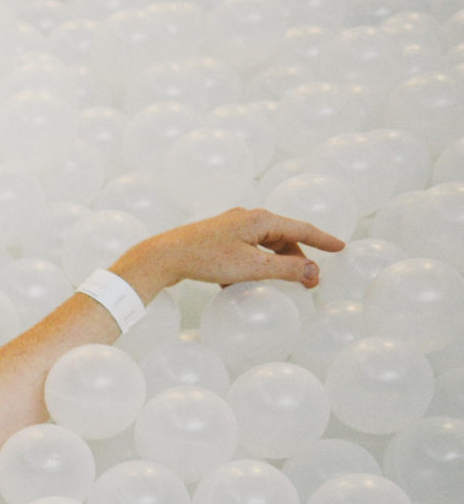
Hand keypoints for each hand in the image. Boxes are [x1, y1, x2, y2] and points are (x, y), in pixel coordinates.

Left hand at [112, 207, 346, 302]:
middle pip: (282, 238)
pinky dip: (249, 267)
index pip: (301, 228)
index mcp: (260, 219)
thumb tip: (314, 273)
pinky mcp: (215, 238)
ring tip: (277, 285)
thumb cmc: (206, 259)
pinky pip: (243, 252)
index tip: (340, 247)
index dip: (322, 240)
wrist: (163, 256)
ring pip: (262, 247)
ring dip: (272, 265)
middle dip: (296, 259)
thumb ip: (286, 270)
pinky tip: (239, 285)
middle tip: (308, 283)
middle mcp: (247, 218)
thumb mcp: (252, 267)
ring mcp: (229, 227)